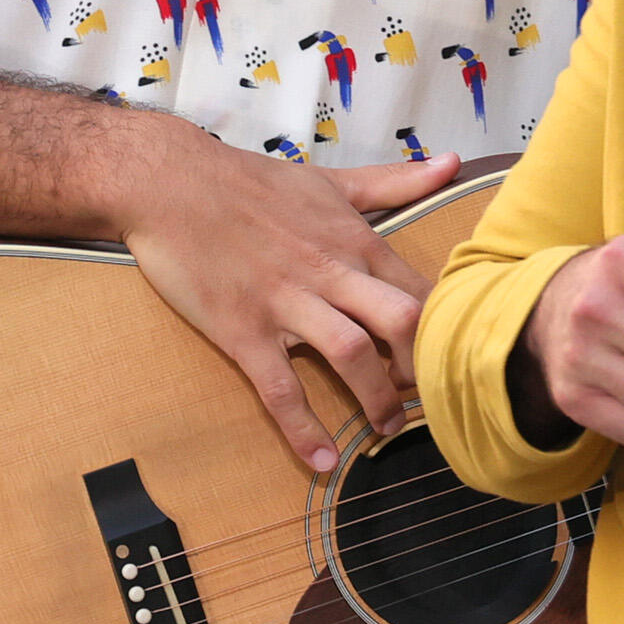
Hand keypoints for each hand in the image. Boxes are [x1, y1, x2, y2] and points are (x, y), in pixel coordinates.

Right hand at [118, 134, 458, 471]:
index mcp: (353, 241)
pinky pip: (279, 387)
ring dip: (376, 400)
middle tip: (425, 398)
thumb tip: (451, 163)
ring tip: (385, 430)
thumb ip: (394, 181)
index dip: (443, 328)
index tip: (448, 355)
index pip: (420, 290)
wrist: (172, 183)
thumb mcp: (332, 180)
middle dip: (421, 366)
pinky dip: (302, 428)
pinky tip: (320, 460)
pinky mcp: (242, 329)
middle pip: (400, 322)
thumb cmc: (252, 183)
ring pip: (349, 355)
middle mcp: (329, 272)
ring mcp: (285, 302)